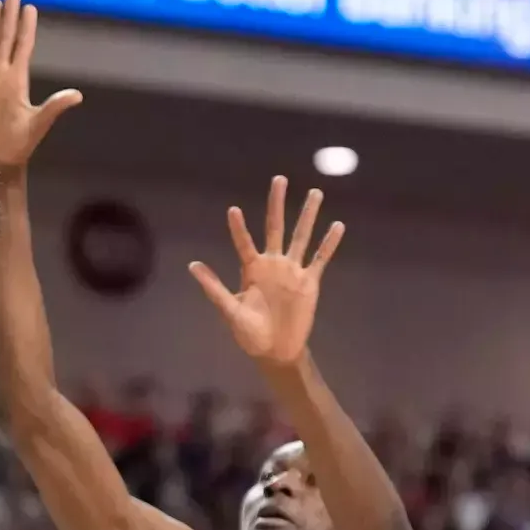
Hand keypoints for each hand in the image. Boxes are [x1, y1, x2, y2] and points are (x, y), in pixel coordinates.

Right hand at [0, 0, 81, 172]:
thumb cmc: (19, 145)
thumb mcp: (39, 123)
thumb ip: (55, 107)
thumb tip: (78, 95)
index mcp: (19, 80)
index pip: (24, 46)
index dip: (27, 27)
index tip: (30, 7)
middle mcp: (2, 75)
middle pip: (6, 39)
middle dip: (10, 16)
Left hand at [188, 176, 343, 367]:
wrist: (275, 351)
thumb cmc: (248, 332)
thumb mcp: (230, 310)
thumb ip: (214, 288)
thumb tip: (192, 265)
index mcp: (251, 268)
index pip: (243, 242)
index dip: (238, 228)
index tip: (233, 210)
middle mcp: (272, 263)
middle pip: (275, 226)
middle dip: (277, 203)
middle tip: (279, 178)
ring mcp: (292, 271)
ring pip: (301, 236)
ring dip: (308, 215)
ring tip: (315, 192)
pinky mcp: (309, 282)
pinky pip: (320, 259)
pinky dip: (329, 243)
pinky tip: (337, 225)